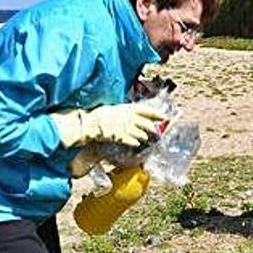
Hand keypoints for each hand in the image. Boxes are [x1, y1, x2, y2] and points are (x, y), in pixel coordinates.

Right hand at [52, 102, 167, 147]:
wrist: (88, 123)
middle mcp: (128, 117)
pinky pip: (133, 141)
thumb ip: (124, 113)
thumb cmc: (98, 115)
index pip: (145, 110)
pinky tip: (136, 144)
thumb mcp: (112, 109)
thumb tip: (132, 116)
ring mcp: (125, 127)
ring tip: (146, 141)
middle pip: (147, 124)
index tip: (164, 117)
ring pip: (141, 134)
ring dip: (145, 138)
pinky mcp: (121, 136)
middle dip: (154, 131)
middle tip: (158, 135)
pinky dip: (135, 143)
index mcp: (126, 108)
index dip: (156, 114)